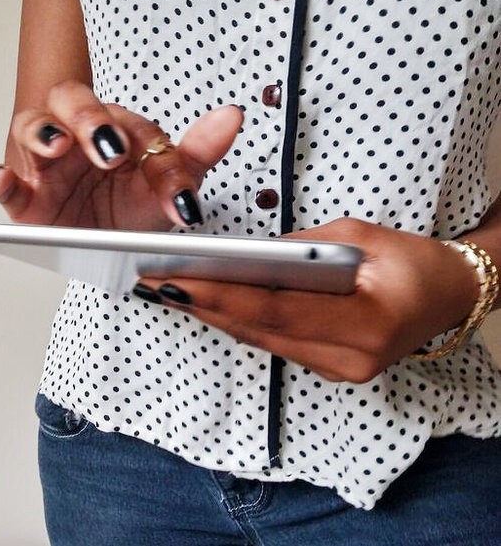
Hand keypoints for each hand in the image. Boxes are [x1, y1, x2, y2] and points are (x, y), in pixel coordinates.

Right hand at [0, 80, 242, 230]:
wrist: (104, 242)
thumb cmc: (132, 202)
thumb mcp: (168, 184)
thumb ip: (197, 152)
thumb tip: (232, 117)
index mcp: (114, 126)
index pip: (132, 126)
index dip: (154, 157)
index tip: (177, 193)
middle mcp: (76, 135)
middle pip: (70, 101)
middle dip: (87, 119)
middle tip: (110, 149)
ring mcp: (45, 163)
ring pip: (31, 128)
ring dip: (42, 134)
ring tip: (55, 148)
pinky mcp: (24, 196)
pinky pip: (5, 180)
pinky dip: (0, 178)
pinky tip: (2, 179)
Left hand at [134, 218, 478, 381]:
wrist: (450, 296)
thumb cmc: (414, 261)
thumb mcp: (361, 235)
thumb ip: (301, 247)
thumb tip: (246, 255)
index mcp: (366, 322)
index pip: (276, 309)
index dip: (220, 295)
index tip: (174, 278)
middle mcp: (349, 357)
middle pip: (258, 330)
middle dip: (201, 305)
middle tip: (153, 282)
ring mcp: (338, 368)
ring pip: (259, 340)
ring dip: (212, 315)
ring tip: (168, 289)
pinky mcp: (327, 366)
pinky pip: (271, 342)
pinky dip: (237, 321)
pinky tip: (206, 303)